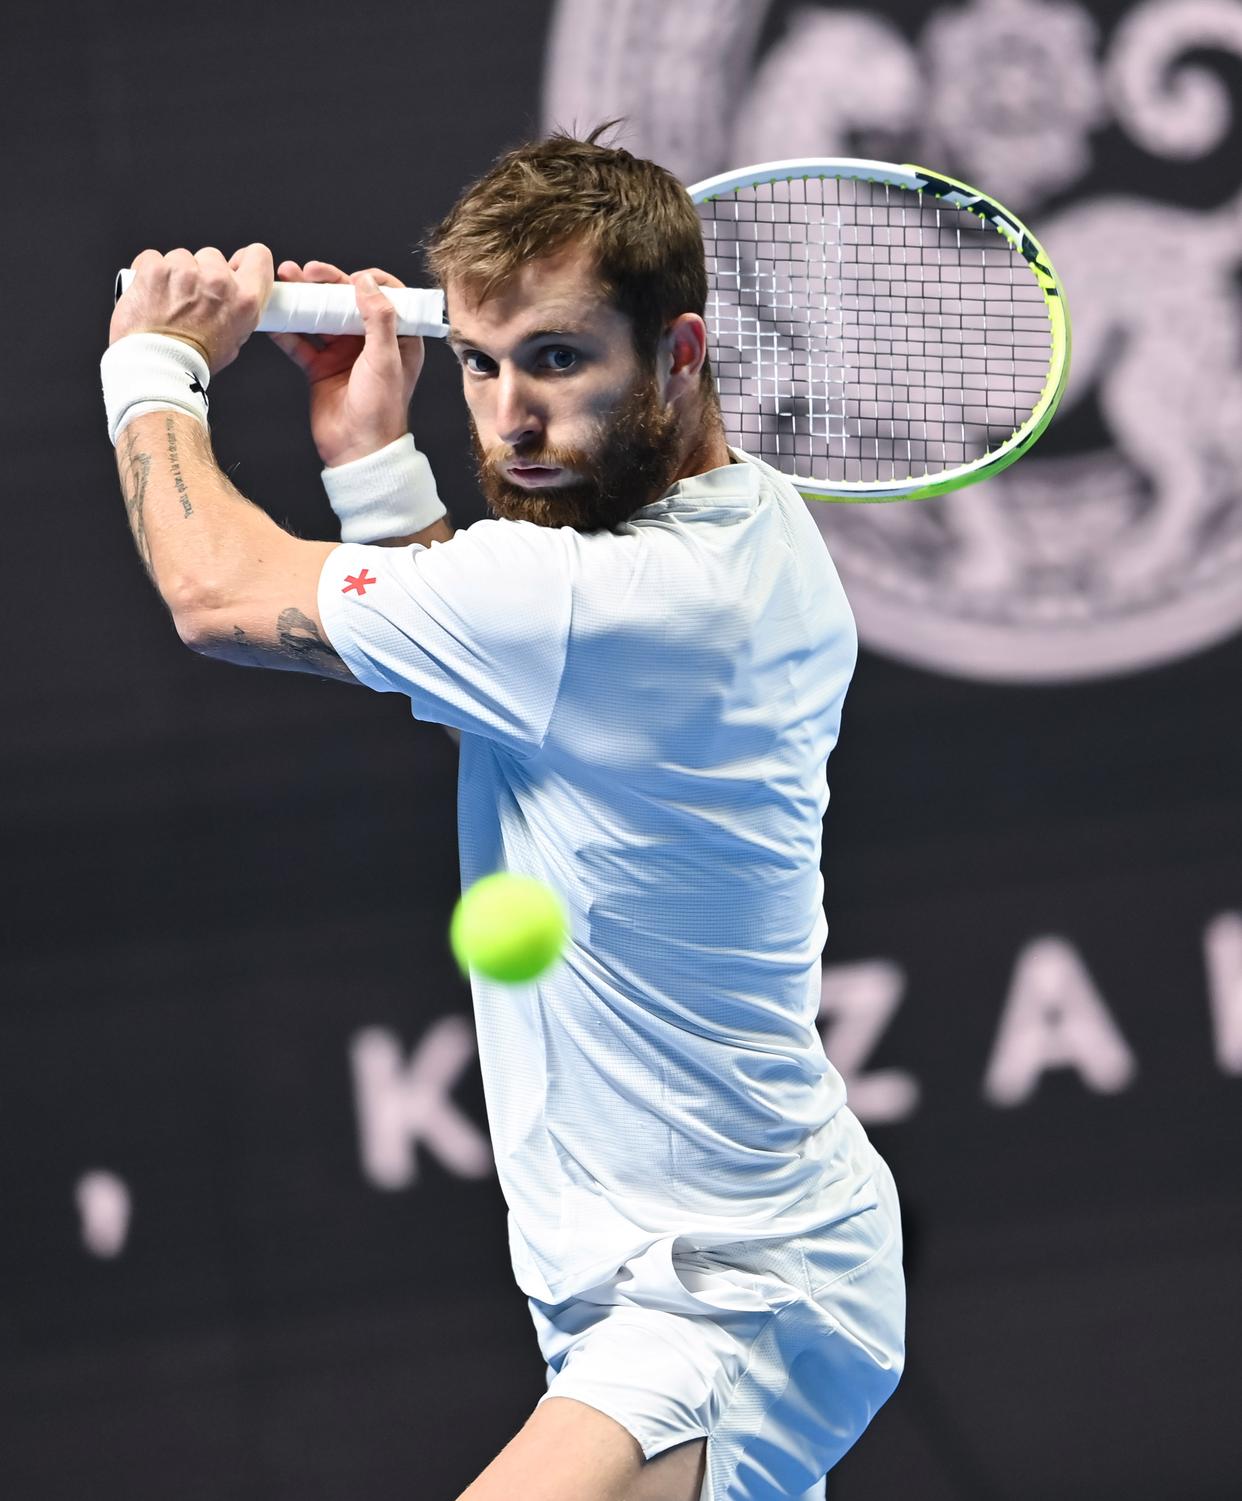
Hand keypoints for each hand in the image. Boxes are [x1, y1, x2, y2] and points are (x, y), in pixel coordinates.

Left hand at [110, 244, 272, 373]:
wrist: (157, 366)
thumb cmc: (192, 360)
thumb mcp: (234, 340)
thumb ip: (237, 310)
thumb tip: (231, 296)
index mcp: (245, 300)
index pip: (258, 256)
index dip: (245, 260)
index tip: (234, 266)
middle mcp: (218, 281)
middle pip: (213, 257)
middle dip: (203, 272)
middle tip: (192, 299)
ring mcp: (186, 272)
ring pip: (181, 257)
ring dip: (175, 274)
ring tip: (168, 302)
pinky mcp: (156, 268)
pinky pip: (152, 258)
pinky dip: (150, 273)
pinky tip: (151, 295)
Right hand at [270, 260, 424, 467]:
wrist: (357, 451)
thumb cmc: (381, 411)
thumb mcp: (386, 359)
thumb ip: (379, 318)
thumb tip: (366, 281)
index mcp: (397, 338)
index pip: (386, 296)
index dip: (368, 280)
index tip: (350, 276)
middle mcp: (370, 342)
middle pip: (347, 301)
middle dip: (326, 282)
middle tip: (306, 271)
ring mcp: (343, 353)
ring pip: (320, 317)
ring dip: (302, 299)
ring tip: (284, 281)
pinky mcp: (320, 367)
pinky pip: (300, 342)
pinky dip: (286, 329)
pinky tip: (272, 316)